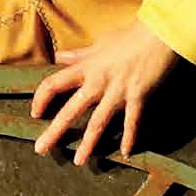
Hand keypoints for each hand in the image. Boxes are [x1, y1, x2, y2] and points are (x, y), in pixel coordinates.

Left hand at [31, 21, 181, 165]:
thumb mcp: (100, 44)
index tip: (36, 113)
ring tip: (79, 162)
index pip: (53, 84)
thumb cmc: (130, 36)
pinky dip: (130, 138)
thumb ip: (79, 55)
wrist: (160, 33)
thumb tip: (59, 56)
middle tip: (40, 149)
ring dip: (88, 145)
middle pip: (70, 111)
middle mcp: (98, 83)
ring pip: (98, 123)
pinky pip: (132, 122)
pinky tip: (126, 153)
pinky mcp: (138, 97)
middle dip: (54, 132)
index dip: (41, 99)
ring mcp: (118, 92)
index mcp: (86, 68)